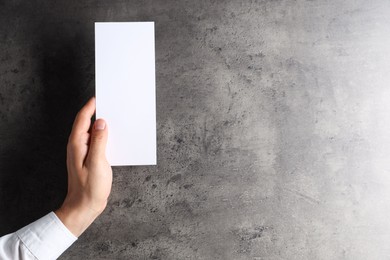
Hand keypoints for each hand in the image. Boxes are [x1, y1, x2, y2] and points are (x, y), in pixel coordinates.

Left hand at [55, 97, 112, 236]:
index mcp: (77, 144)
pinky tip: (113, 138)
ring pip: (92, 132)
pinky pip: (96, 142)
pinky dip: (104, 136)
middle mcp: (78, 146)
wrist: (85, 206)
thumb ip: (99, 141)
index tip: (100, 97)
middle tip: (110, 105)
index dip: (90, 106)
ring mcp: (83, 152)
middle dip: (97, 113)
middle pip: (86, 123)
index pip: (82, 119)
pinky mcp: (89, 159)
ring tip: (114, 119)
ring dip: (101, 125)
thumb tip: (101, 122)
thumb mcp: (97, 162)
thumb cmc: (90, 187)